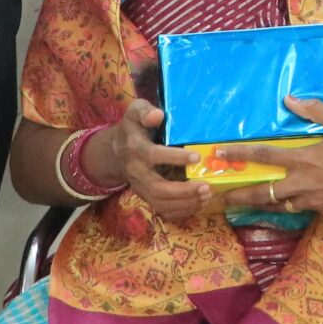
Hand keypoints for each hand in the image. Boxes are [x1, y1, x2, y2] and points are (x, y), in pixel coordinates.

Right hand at [100, 100, 214, 224]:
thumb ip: (145, 112)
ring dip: (186, 203)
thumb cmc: (133, 129)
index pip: (154, 156)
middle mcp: (138, 172)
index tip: (196, 157)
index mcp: (136, 149)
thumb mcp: (135, 112)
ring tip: (207, 196)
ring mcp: (141, 188)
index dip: (175, 158)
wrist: (115, 153)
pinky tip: (199, 204)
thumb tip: (159, 115)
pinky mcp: (147, 197)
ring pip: (161, 204)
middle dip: (183, 191)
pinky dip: (182, 212)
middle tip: (206, 186)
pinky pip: (163, 211)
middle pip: (158, 188)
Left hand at [222, 97, 322, 219]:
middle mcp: (302, 183)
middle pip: (262, 192)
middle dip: (240, 195)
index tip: (219, 153)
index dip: (239, 153)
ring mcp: (312, 202)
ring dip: (261, 205)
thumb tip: (289, 99)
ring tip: (245, 206)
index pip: (264, 155)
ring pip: (279, 206)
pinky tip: (287, 204)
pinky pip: (302, 211)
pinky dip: (292, 207)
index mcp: (304, 159)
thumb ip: (314, 110)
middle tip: (222, 196)